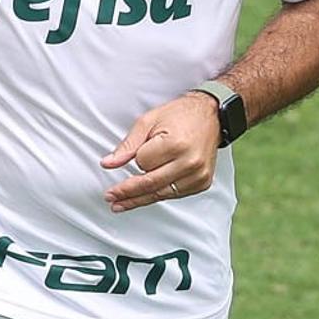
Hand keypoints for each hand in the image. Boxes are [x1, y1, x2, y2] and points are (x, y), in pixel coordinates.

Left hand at [100, 93, 220, 211]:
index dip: (136, 158)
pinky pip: (175, 195)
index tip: (136, 153)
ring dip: (141, 199)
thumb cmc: (181, 115)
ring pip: (161, 194)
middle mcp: (190, 162)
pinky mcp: (202, 182)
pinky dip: (160, 194)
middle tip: (111, 198)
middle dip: (127, 192)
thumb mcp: (149, 121)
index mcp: (176, 144)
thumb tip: (108, 163)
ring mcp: (198, 175)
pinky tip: (149, 194)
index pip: (143, 163)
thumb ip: (128, 145)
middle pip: (150, 184)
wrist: (211, 115)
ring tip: (122, 203)